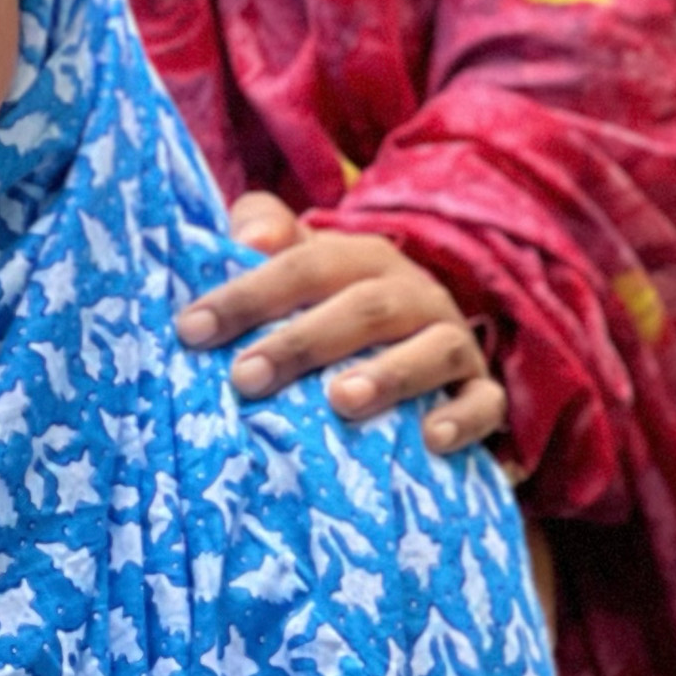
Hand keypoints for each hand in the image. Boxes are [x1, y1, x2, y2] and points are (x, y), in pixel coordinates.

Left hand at [175, 192, 504, 454]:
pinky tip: (433, 440)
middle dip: (303, 340)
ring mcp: (453, 341)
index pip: (304, 264)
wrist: (425, 344)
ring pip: (432, 348)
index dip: (248, 294)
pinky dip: (463, 419)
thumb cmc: (337, 309)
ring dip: (388, 374)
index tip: (191, 330)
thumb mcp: (305, 267)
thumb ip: (267, 234)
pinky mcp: (481, 391)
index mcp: (362, 259)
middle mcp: (413, 293)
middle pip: (364, 307)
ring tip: (339, 400)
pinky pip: (484, 402)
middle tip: (246, 377)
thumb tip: (248, 237)